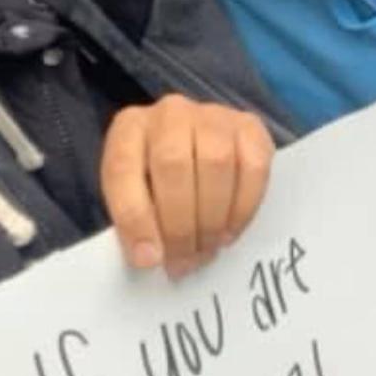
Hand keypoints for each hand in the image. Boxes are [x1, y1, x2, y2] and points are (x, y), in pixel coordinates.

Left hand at [101, 95, 273, 278]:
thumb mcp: (132, 195)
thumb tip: (150, 258)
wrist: (197, 150)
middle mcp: (169, 112)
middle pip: (173, 163)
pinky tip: (229, 232)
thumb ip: (133, 222)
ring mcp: (212, 115)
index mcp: (129, 128)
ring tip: (205, 250)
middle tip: (182, 263)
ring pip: (216, 163)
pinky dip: (242, 208)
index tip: (148, 260)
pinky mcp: (249, 127)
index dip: (134, 218)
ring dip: (211, 219)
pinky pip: (253, 167)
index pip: (122, 167)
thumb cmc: (157, 180)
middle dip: (179, 225)